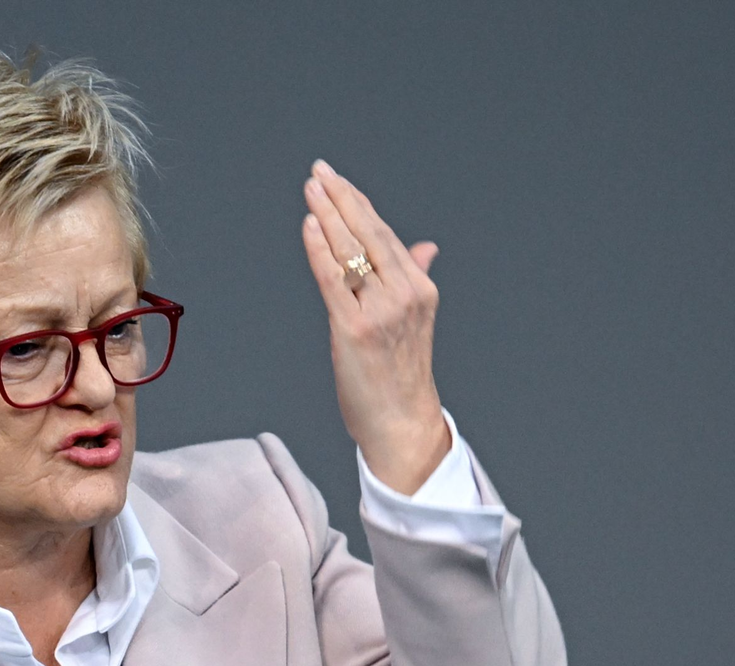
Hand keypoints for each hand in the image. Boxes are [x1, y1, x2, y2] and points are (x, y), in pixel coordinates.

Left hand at [301, 159, 450, 494]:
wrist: (403, 425)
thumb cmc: (401, 377)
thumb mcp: (413, 321)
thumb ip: (414, 277)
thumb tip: (425, 247)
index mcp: (419, 289)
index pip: (384, 234)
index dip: (359, 203)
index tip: (337, 180)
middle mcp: (405, 294)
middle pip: (369, 234)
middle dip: (342, 198)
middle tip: (320, 171)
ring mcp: (381, 312)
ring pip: (351, 251)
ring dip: (328, 215)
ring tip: (312, 188)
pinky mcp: (354, 330)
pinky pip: (333, 280)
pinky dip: (320, 250)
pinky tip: (309, 226)